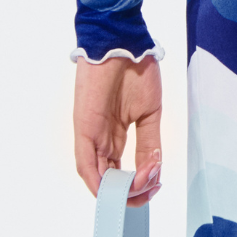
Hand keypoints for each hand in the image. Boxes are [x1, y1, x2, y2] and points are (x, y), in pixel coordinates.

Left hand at [72, 53, 163, 201]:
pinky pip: (85, 162)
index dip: (137, 184)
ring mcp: (90, 134)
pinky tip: (113, 190)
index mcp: (115, 134)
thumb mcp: (149, 113)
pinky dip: (97, 181)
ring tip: (139, 190)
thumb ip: (150, 143)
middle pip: (109, 177)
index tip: (154, 187)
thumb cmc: (135, 70)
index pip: (121, 170)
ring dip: (118, 190)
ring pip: (96, 175)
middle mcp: (100, 138)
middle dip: (129, 193)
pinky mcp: (83, 128)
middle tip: (148, 194)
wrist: (123, 43)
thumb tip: (154, 170)